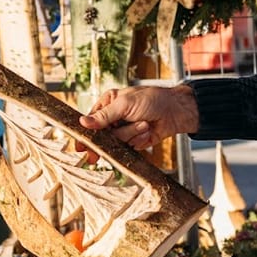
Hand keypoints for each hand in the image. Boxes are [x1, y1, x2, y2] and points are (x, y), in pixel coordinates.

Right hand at [78, 85, 198, 149]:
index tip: (80, 146)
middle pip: (102, 135)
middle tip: (93, 156)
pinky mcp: (134, 140)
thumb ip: (104, 116)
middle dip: (106, 140)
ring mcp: (124, 130)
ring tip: (143, 124)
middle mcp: (115, 117)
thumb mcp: (125, 104)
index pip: (91, 120)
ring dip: (130, 134)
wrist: (176, 112)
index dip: (86, 133)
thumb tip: (82, 122)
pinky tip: (147, 131)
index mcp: (109, 103)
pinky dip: (139, 139)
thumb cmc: (153, 100)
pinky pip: (129, 146)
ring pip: (117, 142)